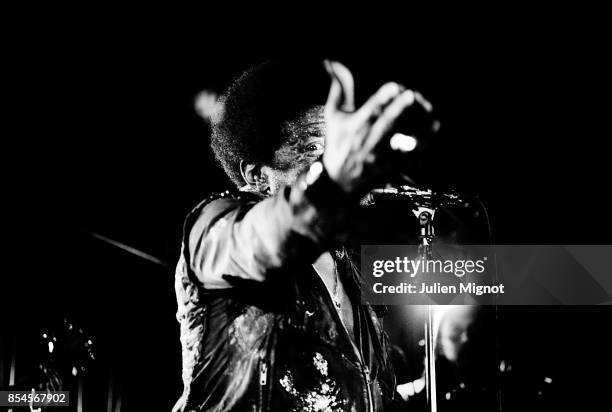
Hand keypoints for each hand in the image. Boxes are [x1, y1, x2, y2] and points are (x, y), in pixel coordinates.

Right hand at [322, 60, 430, 195]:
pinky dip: (422, 142)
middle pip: (384, 125)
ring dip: (414, 125)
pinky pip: (409, 155)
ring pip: (399, 139)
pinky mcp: (390, 167)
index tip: (393, 86)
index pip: (368, 110)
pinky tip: (432, 127)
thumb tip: (333, 62)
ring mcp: (379, 156)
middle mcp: (366, 141)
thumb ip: (339, 89)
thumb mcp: (333, 115)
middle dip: (397, 110)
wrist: (337, 180)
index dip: (381, 98)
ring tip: (428, 111)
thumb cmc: (337, 141)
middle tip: (411, 95)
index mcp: (354, 126)